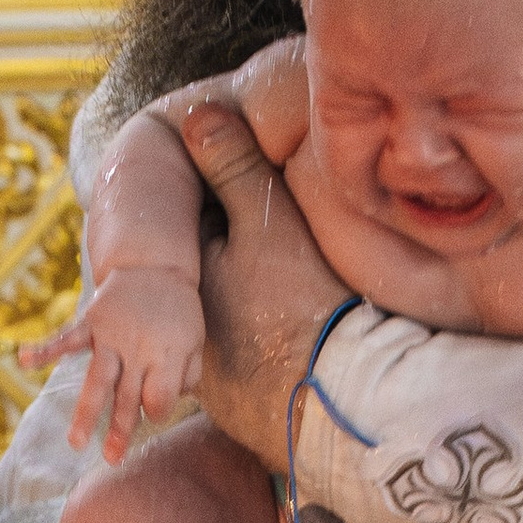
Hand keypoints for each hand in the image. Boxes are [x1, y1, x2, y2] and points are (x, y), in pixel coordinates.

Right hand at [22, 267, 204, 462]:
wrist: (154, 266)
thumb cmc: (177, 311)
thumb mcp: (195, 341)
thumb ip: (188, 375)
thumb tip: (172, 402)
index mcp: (166, 356)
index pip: (159, 398)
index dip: (157, 411)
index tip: (153, 411)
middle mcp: (137, 350)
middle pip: (127, 397)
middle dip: (120, 430)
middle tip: (112, 460)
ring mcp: (110, 337)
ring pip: (97, 381)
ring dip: (86, 413)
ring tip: (75, 442)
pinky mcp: (91, 324)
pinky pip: (66, 339)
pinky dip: (44, 348)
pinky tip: (25, 359)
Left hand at [185, 99, 345, 462]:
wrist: (345, 402)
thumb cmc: (305, 304)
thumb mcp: (269, 219)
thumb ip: (232, 165)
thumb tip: (195, 115)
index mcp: (180, 280)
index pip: (185, 230)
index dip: (220, 209)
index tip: (253, 202)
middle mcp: (178, 331)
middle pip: (200, 278)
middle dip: (226, 259)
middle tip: (275, 252)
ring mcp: (202, 375)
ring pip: (217, 321)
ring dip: (241, 306)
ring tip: (287, 295)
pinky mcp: (231, 407)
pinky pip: (237, 362)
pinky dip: (256, 346)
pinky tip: (291, 336)